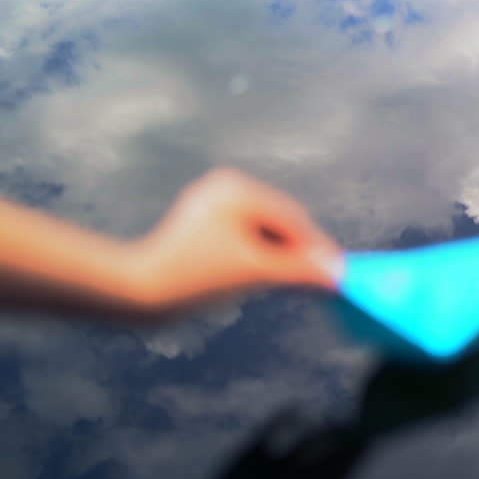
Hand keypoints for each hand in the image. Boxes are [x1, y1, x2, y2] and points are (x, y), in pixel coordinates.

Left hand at [132, 168, 342, 313]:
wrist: (140, 292)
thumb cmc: (193, 278)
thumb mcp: (255, 271)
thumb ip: (300, 270)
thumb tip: (337, 274)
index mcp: (238, 189)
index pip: (292, 219)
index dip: (317, 248)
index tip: (338, 273)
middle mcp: (228, 187)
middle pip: (282, 222)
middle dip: (302, 251)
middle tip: (324, 280)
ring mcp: (216, 203)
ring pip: (267, 230)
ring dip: (285, 254)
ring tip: (301, 280)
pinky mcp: (208, 221)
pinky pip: (250, 236)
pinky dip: (265, 254)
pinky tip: (274, 273)